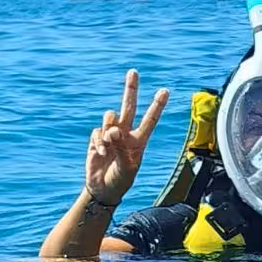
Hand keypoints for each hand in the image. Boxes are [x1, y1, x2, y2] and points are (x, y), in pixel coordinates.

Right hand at [84, 69, 170, 203]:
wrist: (103, 189)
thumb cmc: (121, 180)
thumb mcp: (127, 168)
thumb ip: (121, 149)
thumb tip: (113, 132)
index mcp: (140, 140)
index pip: (150, 119)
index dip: (157, 105)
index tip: (165, 90)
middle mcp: (126, 133)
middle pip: (128, 106)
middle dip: (131, 89)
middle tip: (134, 72)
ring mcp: (110, 134)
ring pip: (110, 117)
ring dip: (110, 127)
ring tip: (110, 142)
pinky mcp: (96, 138)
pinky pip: (97, 131)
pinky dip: (99, 142)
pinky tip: (102, 153)